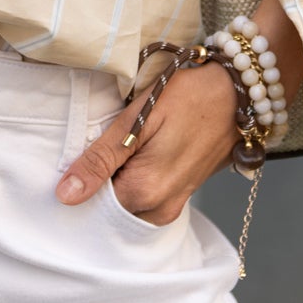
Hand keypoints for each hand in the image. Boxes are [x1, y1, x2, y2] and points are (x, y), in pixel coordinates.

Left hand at [57, 58, 238, 223]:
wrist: (237, 93)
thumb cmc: (187, 97)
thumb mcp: (138, 120)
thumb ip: (100, 159)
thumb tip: (65, 195)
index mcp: (145, 193)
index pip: (92, 204)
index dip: (83, 179)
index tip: (85, 153)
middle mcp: (160, 209)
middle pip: (110, 207)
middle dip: (100, 182)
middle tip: (105, 146)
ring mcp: (174, 205)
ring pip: (127, 203)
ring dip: (117, 180)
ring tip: (123, 146)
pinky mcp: (181, 196)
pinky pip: (145, 199)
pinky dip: (134, 181)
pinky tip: (137, 153)